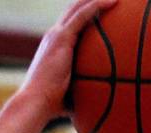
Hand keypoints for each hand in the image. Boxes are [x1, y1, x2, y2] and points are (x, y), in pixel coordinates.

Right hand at [16, 0, 117, 119]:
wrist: (36, 102)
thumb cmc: (54, 105)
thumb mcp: (74, 93)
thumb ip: (87, 90)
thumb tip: (106, 102)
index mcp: (56, 46)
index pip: (74, 24)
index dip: (88, 15)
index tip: (106, 12)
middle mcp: (55, 35)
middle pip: (76, 10)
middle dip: (93, 2)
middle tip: (114, 0)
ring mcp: (57, 34)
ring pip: (80, 7)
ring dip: (98, 0)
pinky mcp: (62, 37)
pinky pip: (83, 15)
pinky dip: (97, 5)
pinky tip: (114, 1)